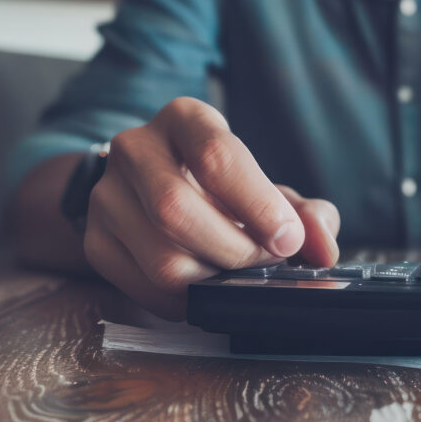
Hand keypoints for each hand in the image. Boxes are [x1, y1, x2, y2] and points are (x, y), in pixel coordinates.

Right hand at [84, 97, 340, 319]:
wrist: (160, 192)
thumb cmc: (228, 190)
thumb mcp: (271, 189)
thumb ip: (307, 215)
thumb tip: (324, 250)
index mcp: (185, 120)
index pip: (216, 157)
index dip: (259, 205)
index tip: (288, 239)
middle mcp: (135, 149)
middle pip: (176, 210)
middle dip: (236, 249)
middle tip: (266, 260)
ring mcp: (107, 197)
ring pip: (161, 258)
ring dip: (215, 279)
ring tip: (240, 272)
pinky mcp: (96, 243)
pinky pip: (146, 289)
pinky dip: (190, 301)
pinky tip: (211, 287)